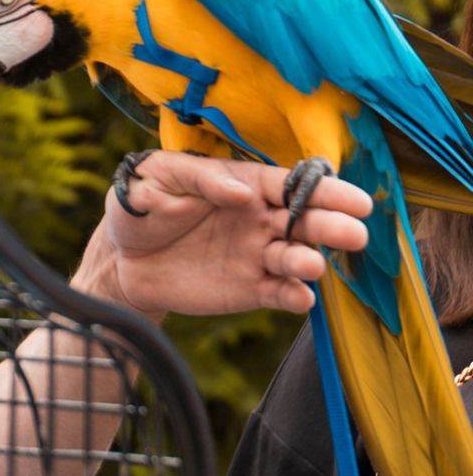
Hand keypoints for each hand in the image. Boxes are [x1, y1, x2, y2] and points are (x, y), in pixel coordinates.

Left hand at [72, 152, 370, 320]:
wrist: (120, 256)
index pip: (292, 186)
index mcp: (245, 185)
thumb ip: (198, 179)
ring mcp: (257, 256)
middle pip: (306, 222)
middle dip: (332, 226)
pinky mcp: (248, 289)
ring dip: (310, 262)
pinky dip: (293, 296)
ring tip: (311, 264)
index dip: (326, 192)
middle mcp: (261, 220)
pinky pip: (279, 293)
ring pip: (297, 259)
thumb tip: (241, 192)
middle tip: (353, 233)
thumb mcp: (157, 178)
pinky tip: (300, 297)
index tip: (356, 200)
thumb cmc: (140, 205)